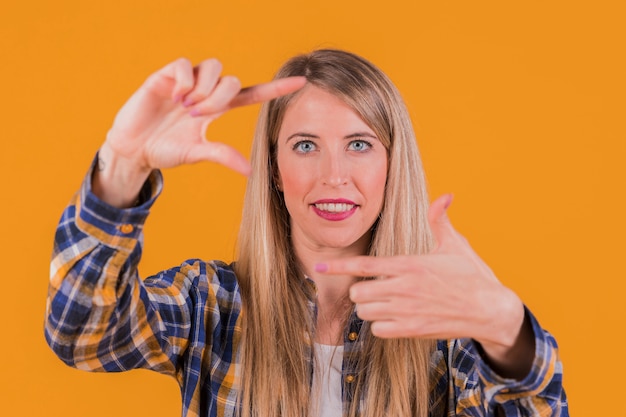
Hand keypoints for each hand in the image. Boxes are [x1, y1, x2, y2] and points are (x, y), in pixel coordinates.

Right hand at [94, 58, 305, 206]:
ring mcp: (185, 82)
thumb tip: (250, 171)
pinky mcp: (164, 76)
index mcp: (217, 109)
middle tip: (199, 116)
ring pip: (212, 67)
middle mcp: (205, 92)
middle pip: (231, 80)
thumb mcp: (197, 153)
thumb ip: (222, 156)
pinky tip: (175, 96)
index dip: (276, 88)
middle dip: (220, 99)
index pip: (252, 94)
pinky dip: (184, 80)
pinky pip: (184, 65)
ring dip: (204, 89)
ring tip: (186, 106)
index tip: (301, 82)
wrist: (133, 150)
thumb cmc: (165, 150)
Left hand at [316, 195, 533, 376]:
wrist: (490, 310)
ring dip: (370, 307)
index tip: (319, 267)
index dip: (338, 267)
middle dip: (361, 289)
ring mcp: (406, 311)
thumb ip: (441, 220)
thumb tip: (444, 195)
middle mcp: (403, 288)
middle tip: (374, 287)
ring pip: (365, 312)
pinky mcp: (412, 330)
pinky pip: (378, 330)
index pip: (364, 264)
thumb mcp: (455, 245)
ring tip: (385, 302)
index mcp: (409, 264)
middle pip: (358, 291)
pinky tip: (394, 318)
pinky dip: (381, 325)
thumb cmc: (472, 275)